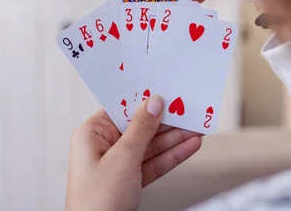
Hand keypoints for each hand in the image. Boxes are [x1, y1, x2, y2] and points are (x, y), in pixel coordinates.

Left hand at [66, 96, 202, 210]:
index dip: (145, 100)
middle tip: (190, 110)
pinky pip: (154, 162)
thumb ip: (141, 129)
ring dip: (175, 138)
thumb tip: (154, 103)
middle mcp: (103, 147)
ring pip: (151, 145)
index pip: (122, 108)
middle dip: (167, 120)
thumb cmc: (96, 202)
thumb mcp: (122, 159)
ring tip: (198, 127)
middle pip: (140, 126)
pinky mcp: (130, 181)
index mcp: (92, 135)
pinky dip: (172, 156)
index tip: (167, 91)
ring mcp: (118, 165)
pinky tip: (189, 146)